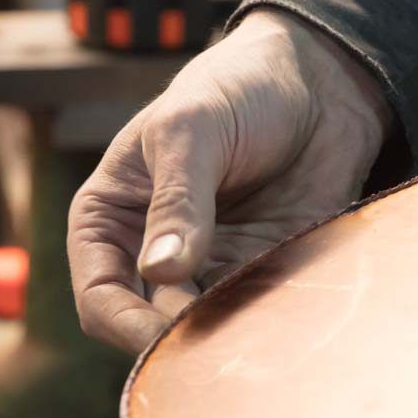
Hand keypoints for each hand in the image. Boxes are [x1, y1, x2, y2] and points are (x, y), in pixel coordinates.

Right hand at [67, 9, 392, 353]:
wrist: (317, 79)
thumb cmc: (235, 88)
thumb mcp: (191, 131)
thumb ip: (177, 201)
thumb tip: (161, 271)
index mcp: (109, 219)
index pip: (100, 298)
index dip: (126, 326)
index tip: (167, 334)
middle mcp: (154, 252)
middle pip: (152, 326)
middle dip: (183, 337)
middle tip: (222, 332)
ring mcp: (212, 265)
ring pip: (209, 330)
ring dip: (230, 334)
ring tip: (259, 322)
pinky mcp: (265, 269)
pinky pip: (261, 312)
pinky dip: (271, 319)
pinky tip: (290, 308)